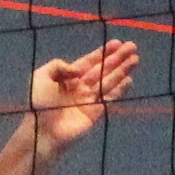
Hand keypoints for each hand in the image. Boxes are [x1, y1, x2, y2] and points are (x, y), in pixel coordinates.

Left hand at [22, 37, 138, 154]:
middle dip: (117, 58)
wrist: (43, 132)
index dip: (103, 53)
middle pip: (102, 69)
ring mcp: (89, 99)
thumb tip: (78, 69)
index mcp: (67, 77)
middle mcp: (80, 86)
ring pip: (109, 81)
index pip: (88, 62)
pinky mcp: (96, 112)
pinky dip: (120, 89)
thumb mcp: (41, 76)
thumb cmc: (39, 104)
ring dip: (122, 70)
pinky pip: (110, 97)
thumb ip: (58, 65)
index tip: (117, 43)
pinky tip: (129, 79)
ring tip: (135, 60)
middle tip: (133, 47)